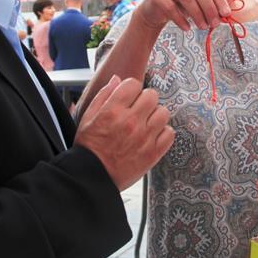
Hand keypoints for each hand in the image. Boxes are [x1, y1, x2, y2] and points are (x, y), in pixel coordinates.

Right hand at [74, 76, 173, 190]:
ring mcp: (144, 137)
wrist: (92, 177)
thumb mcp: (88, 117)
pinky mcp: (153, 152)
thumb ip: (104, 96)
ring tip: (146, 123)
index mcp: (113, 111)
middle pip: (151, 95)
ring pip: (163, 113)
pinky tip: (153, 136)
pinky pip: (170, 133)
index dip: (131, 89)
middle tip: (138, 110)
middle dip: (145, 100)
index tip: (129, 97)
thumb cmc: (89, 148)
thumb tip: (118, 80)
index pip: (133, 84)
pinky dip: (163, 133)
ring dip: (155, 116)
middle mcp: (130, 122)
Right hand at [133, 0, 229, 32]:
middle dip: (209, 9)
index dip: (219, 1)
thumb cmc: (179, 5)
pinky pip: (171, 7)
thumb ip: (210, 5)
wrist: (155, 10)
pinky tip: (187, 28)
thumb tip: (225, 15)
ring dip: (197, 15)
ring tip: (202, 27)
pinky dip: (181, 20)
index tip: (226, 14)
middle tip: (214, 24)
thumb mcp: (196, 2)